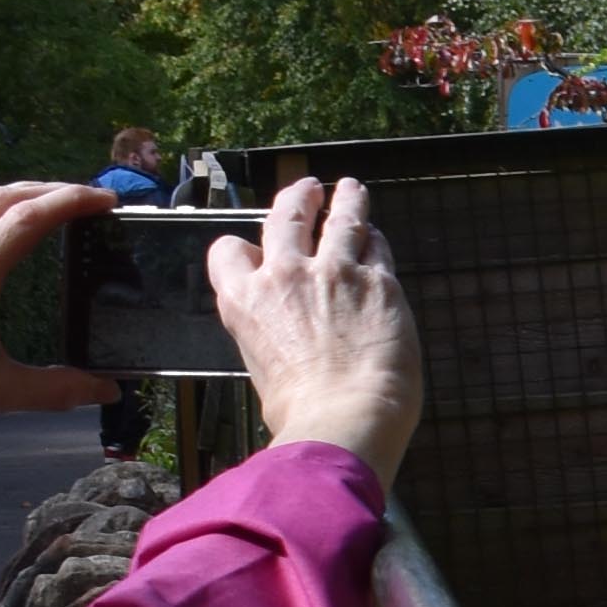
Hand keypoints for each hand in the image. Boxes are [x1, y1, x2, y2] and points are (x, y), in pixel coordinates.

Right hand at [204, 177, 422, 484]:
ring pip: (339, 219)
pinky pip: (376, 247)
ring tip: (350, 189)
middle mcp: (285, 275)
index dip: (240, 248)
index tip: (255, 248)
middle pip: (285, 218)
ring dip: (345, 199)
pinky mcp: (378, 282)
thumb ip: (270, 334)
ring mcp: (334, 273)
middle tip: (308, 189)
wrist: (344, 417)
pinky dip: (374, 240)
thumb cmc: (300, 411)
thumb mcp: (261, 366)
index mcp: (244, 299)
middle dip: (296, 198)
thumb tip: (288, 338)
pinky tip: (377, 237)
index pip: (228, 251)